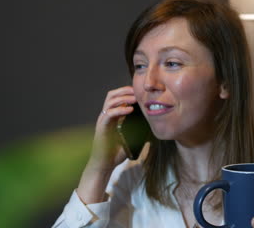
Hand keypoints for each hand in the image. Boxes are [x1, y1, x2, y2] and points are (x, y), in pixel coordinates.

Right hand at [78, 86, 136, 203]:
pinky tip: (130, 110)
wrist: (105, 164)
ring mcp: (103, 120)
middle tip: (138, 91)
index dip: (127, 92)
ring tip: (135, 99)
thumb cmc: (116, 152)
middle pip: (112, 95)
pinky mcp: (101, 127)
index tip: (140, 92)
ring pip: (110, 101)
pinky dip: (120, 109)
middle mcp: (106, 116)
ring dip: (123, 97)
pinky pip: (109, 114)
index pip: (117, 97)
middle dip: (124, 90)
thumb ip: (136, 129)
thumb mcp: (130, 137)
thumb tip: (151, 125)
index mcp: (112, 116)